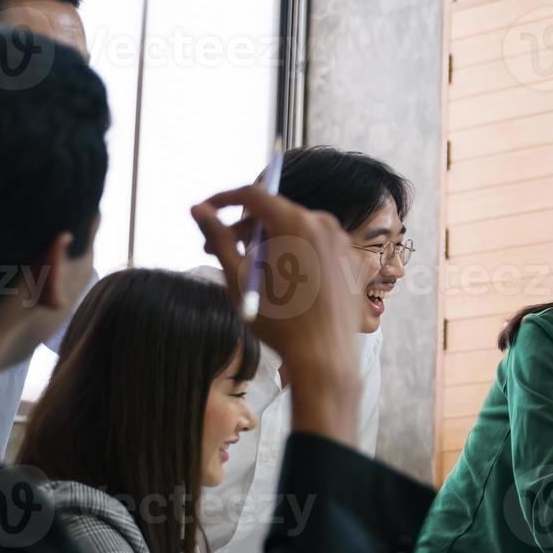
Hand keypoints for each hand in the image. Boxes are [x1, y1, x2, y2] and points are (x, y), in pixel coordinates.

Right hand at [191, 185, 360, 444]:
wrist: (325, 358)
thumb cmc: (279, 321)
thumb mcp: (238, 278)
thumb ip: (218, 238)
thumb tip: (198, 209)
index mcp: (295, 222)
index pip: (253, 194)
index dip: (224, 199)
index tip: (206, 210)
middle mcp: (324, 224)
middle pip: (276, 213)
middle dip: (245, 229)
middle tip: (218, 250)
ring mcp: (344, 242)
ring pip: (298, 231)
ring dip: (271, 243)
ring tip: (251, 271)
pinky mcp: (354, 262)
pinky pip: (319, 248)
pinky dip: (297, 257)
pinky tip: (283, 282)